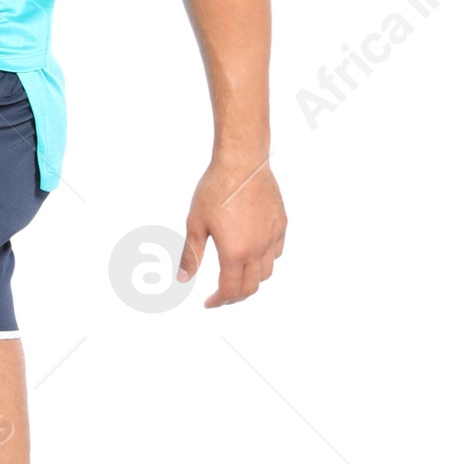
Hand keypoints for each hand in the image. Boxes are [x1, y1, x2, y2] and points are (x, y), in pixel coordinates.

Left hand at [179, 156, 285, 307]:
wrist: (242, 162)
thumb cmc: (216, 188)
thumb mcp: (196, 223)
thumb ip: (191, 254)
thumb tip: (183, 278)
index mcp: (235, 252)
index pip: (230, 290)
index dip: (218, 301)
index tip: (209, 302)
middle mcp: (257, 249)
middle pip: (251, 287)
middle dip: (235, 296)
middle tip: (221, 295)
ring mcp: (272, 237)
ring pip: (267, 272)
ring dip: (252, 280)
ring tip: (236, 275)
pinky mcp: (281, 224)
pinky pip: (277, 252)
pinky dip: (266, 261)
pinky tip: (254, 254)